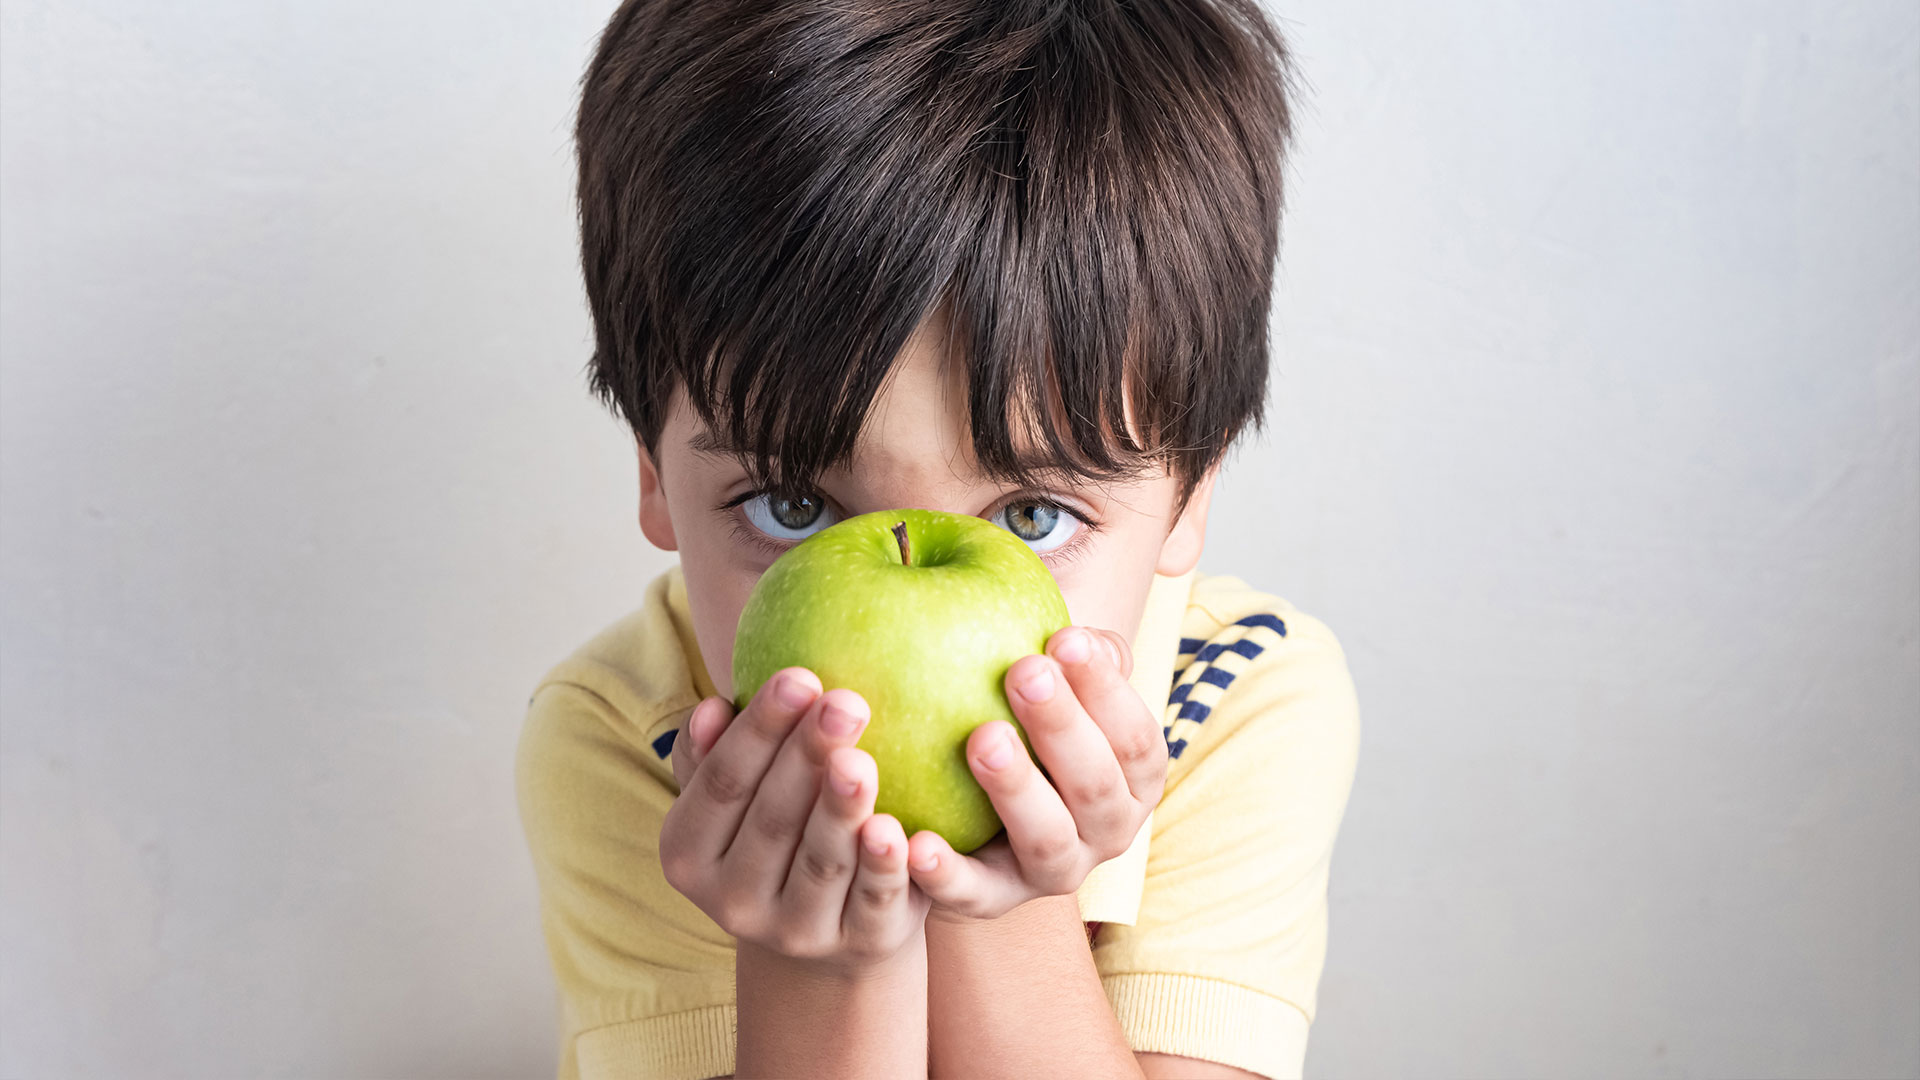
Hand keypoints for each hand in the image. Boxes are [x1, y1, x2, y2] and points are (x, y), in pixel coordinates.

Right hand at [659, 668, 929, 970]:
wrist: (826, 930)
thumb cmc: (775, 830)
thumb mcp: (736, 798)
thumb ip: (716, 753)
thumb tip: (711, 708)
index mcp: (688, 852)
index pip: (722, 783)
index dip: (758, 730)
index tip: (800, 676)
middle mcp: (732, 901)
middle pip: (771, 819)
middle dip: (806, 756)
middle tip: (845, 702)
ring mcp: (794, 932)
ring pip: (819, 862)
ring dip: (840, 811)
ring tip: (862, 759)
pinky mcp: (856, 945)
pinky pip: (870, 902)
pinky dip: (882, 867)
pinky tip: (896, 831)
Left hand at [904, 626, 1167, 919]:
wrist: (981, 816)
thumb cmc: (1027, 722)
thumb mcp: (1058, 689)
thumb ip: (1074, 657)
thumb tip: (1075, 632)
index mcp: (1134, 777)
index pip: (1135, 736)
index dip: (1107, 688)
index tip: (1065, 636)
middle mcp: (1107, 829)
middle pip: (1096, 785)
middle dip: (1064, 727)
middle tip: (1024, 671)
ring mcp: (1054, 871)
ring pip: (1046, 840)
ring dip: (1017, 789)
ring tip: (982, 740)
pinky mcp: (994, 901)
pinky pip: (972, 893)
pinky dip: (947, 873)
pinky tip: (913, 843)